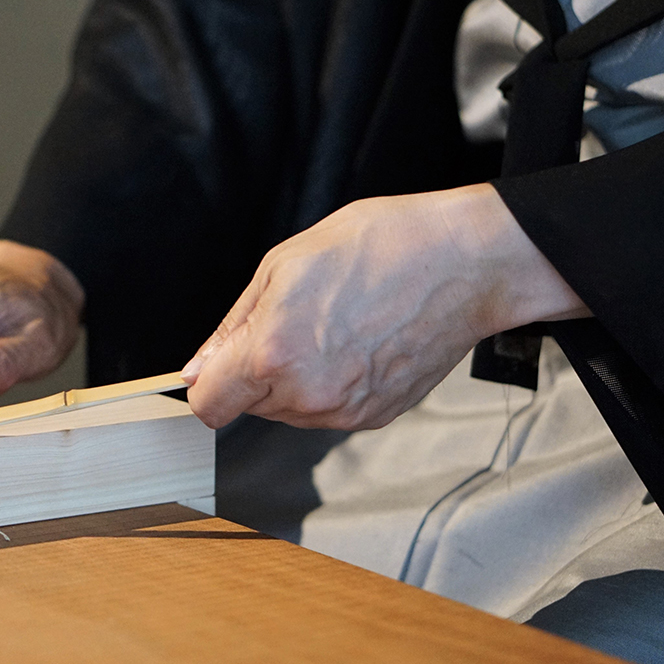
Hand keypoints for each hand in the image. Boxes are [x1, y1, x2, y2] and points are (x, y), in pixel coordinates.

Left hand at [181, 183, 588, 429]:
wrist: (463, 262)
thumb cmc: (382, 247)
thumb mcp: (283, 264)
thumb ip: (233, 326)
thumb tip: (199, 367)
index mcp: (274, 353)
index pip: (209, 405)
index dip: (207, 382)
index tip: (217, 366)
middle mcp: (308, 393)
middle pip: (250, 406)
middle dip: (257, 370)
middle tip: (294, 319)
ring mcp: (344, 411)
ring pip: (289, 410)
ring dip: (294, 378)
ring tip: (332, 326)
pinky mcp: (375, 416)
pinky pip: (328, 411)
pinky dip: (331, 384)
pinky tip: (356, 343)